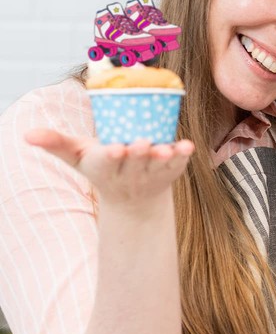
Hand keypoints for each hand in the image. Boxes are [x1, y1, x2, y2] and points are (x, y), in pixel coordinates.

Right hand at [25, 129, 194, 211]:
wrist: (133, 198)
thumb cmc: (103, 167)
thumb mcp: (78, 156)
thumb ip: (56, 143)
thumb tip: (28, 134)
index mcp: (105, 167)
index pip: (107, 162)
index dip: (111, 156)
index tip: (115, 148)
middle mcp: (129, 173)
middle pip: (134, 162)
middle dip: (137, 153)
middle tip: (141, 143)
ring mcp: (152, 173)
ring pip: (158, 165)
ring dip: (163, 157)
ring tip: (167, 149)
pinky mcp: (171, 172)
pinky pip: (179, 164)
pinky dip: (183, 156)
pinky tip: (188, 146)